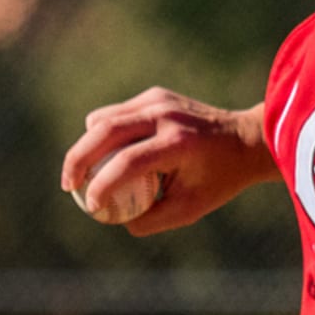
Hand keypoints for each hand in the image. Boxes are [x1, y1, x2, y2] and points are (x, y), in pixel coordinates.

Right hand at [60, 87, 279, 235]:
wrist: (246, 139)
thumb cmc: (219, 180)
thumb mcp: (190, 209)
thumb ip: (151, 220)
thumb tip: (115, 220)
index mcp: (178, 144)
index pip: (127, 162)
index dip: (102, 186)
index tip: (92, 206)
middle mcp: (166, 115)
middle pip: (104, 131)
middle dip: (77, 159)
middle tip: (68, 186)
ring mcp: (159, 100)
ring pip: (104, 118)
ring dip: (87, 145)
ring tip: (84, 173)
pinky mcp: (155, 94)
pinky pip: (117, 113)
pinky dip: (105, 134)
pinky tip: (108, 155)